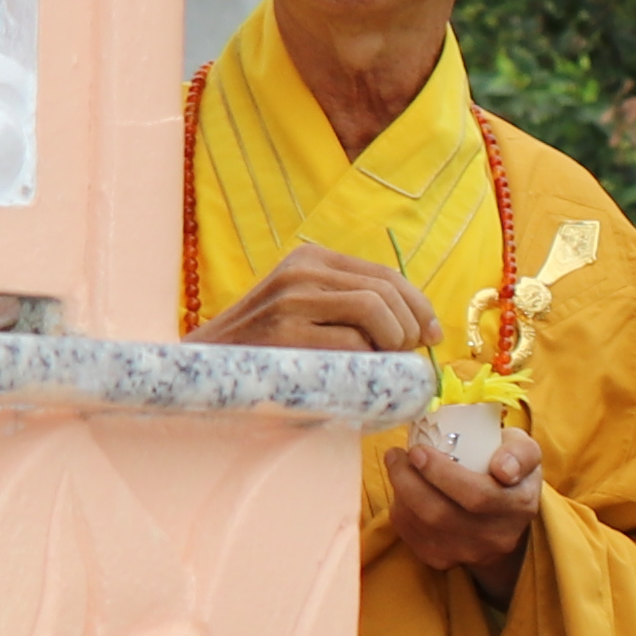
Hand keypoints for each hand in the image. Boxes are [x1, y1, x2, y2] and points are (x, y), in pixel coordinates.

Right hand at [201, 246, 434, 354]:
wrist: (203, 368)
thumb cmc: (267, 350)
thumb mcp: (305, 312)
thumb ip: (349, 308)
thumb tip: (419, 328)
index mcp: (310, 260)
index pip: (384, 274)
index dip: (418, 304)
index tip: (432, 333)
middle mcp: (301, 272)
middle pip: (385, 289)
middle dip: (412, 325)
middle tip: (412, 354)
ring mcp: (291, 300)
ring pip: (374, 309)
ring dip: (394, 341)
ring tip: (387, 363)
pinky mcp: (285, 333)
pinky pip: (351, 342)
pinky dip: (368, 362)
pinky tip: (361, 376)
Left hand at [389, 422, 542, 594]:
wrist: (505, 516)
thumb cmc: (510, 471)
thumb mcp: (525, 453)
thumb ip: (519, 453)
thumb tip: (502, 468)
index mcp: (519, 506)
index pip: (479, 496)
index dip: (443, 474)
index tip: (419, 450)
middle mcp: (496, 537)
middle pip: (441, 514)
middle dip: (409, 481)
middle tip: (397, 455)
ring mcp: (470, 553)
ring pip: (423, 526)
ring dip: (400, 493)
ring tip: (397, 466)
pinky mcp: (445, 561)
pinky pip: (413, 538)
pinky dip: (401, 512)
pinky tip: (402, 492)